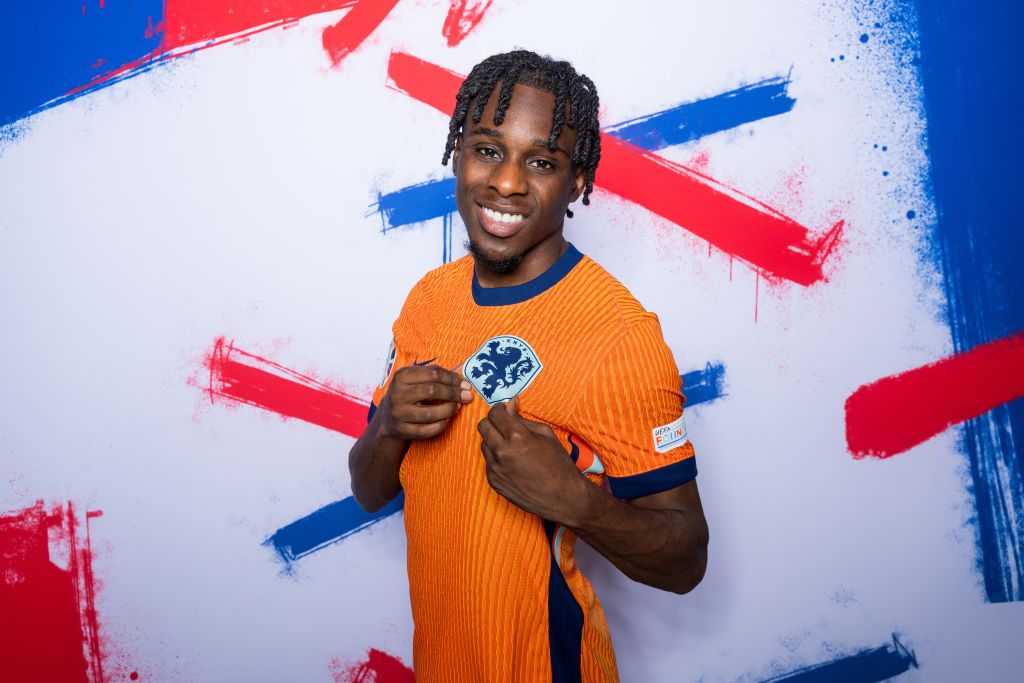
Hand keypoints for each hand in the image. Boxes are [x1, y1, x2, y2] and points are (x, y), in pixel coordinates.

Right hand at [380, 365, 472, 440]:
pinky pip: (428, 430)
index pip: (433, 373)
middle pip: (433, 390)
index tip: (466, 384)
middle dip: (454, 393)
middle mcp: (397, 394)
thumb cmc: (408, 395)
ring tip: (457, 407)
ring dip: (449, 410)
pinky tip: (447, 419)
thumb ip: (436, 376)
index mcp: (402, 376)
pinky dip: (442, 425)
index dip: (453, 378)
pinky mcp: (402, 430)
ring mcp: (398, 413)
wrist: (388, 419)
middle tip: (467, 396)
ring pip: (431, 413)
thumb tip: (463, 376)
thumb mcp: (416, 380)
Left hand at [477, 397, 588, 524]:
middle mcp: (502, 452)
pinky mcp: (494, 481)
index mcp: (516, 437)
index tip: (504, 411)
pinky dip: (496, 458)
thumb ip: (523, 418)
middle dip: (493, 422)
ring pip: (484, 444)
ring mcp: (495, 468)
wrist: (562, 497)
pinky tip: (512, 462)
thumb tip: (510, 404)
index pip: (494, 414)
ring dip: (493, 440)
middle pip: (483, 426)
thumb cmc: (558, 464)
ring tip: (511, 446)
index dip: (499, 409)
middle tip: (504, 425)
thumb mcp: (545, 434)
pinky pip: (488, 462)